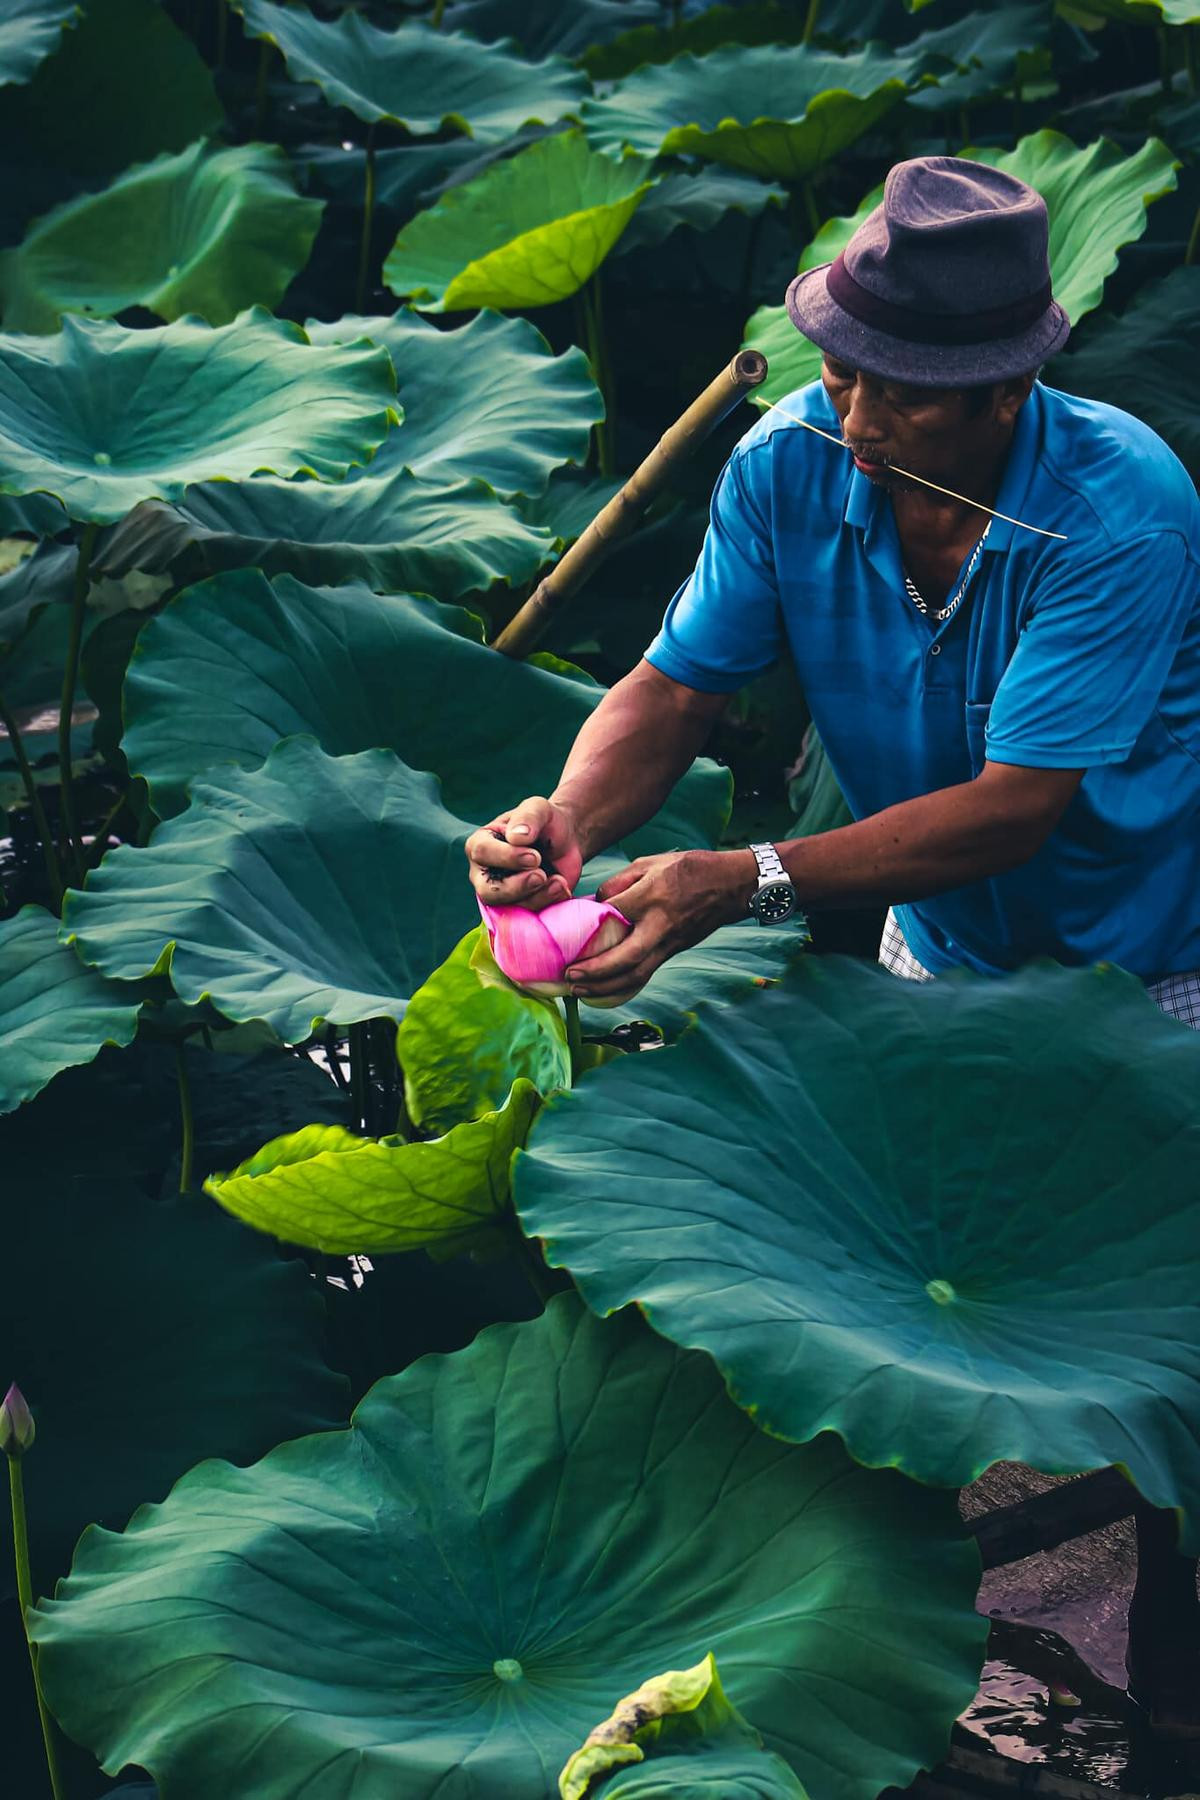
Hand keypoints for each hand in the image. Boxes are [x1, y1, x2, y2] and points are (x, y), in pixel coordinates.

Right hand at [465, 796, 583, 911]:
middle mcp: (485, 873)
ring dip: (538, 895)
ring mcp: (502, 894)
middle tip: (541, 875)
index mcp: (480, 845)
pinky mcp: (522, 907)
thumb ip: (527, 817)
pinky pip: (530, 915)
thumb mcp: (539, 808)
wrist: (567, 841)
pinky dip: (548, 902)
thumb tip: (516, 837)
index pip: (482, 853)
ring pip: (511, 907)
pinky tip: (561, 886)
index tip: (535, 856)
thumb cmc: (546, 823)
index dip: (508, 857)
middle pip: (488, 891)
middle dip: (517, 886)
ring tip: (558, 880)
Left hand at [564, 848, 756, 998]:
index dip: (590, 919)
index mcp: (653, 896)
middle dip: (595, 971)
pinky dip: (623, 987)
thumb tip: (596, 903)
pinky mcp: (674, 951)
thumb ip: (620, 880)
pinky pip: (646, 974)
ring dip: (605, 987)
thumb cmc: (690, 868)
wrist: (731, 885)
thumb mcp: (652, 862)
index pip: (614, 912)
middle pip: (626, 958)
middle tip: (569, 975)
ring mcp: (670, 942)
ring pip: (637, 974)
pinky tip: (604, 992)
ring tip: (579, 990)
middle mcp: (661, 924)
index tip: (571, 922)